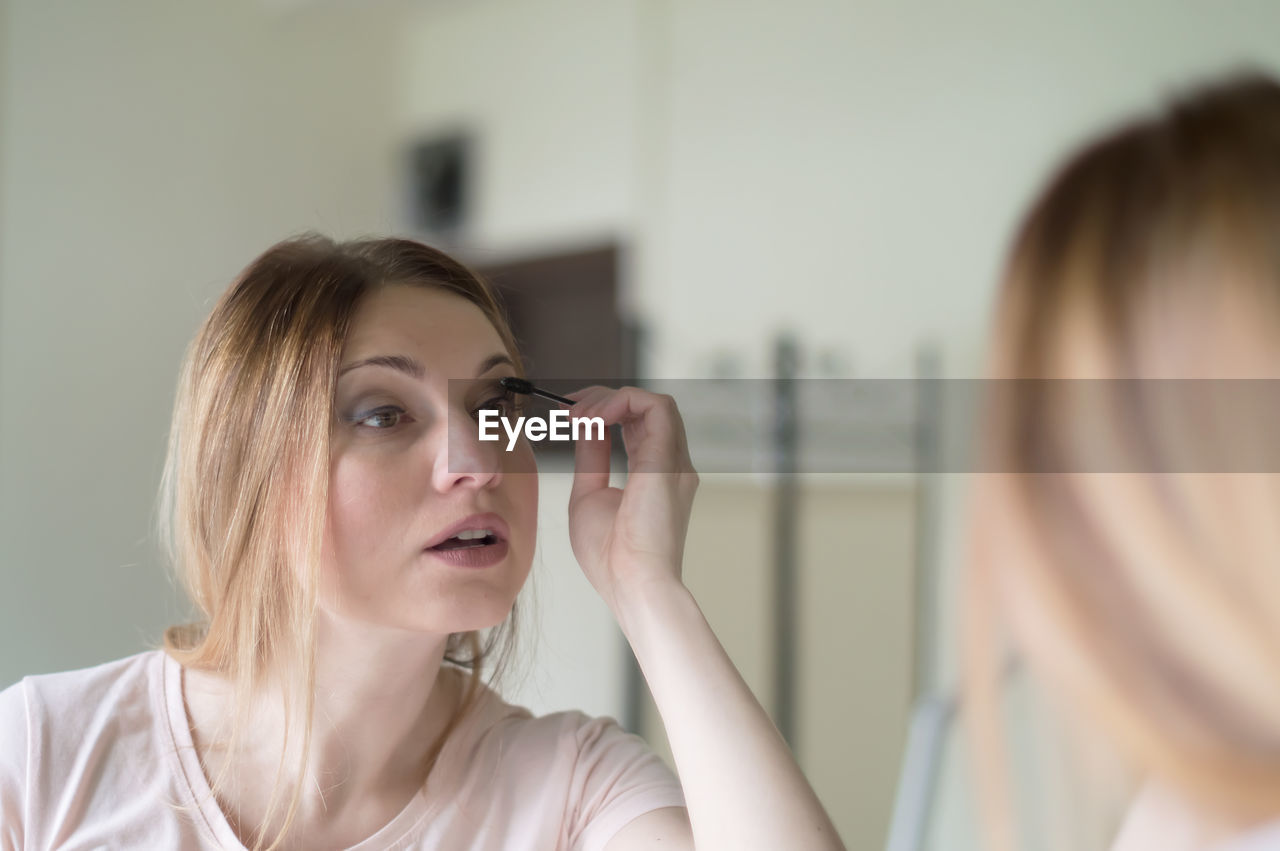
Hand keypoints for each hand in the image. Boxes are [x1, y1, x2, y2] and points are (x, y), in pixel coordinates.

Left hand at [562, 386, 699, 618]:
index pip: (636, 425)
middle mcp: (670, 465)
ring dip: (609, 399)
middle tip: (567, 410)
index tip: (568, 413)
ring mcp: (674, 461)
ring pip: (651, 402)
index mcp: (654, 476)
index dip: (602, 410)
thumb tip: (586, 427)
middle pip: (643, 410)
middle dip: (601, 399)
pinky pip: (655, 406)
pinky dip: (622, 401)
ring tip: (578, 415)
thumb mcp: (589, 495)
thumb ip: (592, 457)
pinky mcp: (669, 458)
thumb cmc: (611, 557)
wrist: (630, 583)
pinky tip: (595, 418)